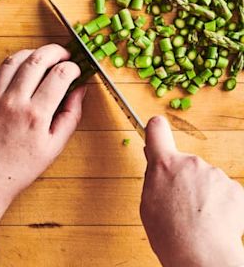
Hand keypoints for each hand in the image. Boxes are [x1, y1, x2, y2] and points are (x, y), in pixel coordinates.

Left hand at [0, 44, 86, 245]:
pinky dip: (14, 62)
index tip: (76, 70)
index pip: (59, 75)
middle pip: (38, 59)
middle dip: (55, 51)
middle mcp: (15, 101)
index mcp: (36, 115)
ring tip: (45, 58)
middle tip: (64, 55)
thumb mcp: (53, 147)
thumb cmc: (20, 168)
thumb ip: (70, 115)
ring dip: (34, 52)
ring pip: (16, 58)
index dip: (72, 67)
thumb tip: (80, 89)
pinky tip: (24, 68)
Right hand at [140, 116, 243, 266]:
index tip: (156, 129)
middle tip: (180, 203)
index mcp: (164, 164)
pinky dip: (222, 204)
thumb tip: (155, 161)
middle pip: (185, 163)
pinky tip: (214, 220)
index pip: (157, 131)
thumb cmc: (170, 233)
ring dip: (204, 193)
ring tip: (198, 217)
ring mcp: (215, 174)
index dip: (155, 130)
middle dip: (184, 178)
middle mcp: (191, 162)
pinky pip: (225, 192)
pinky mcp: (235, 188)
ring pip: (207, 179)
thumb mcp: (148, 202)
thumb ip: (154, 177)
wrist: (200, 253)